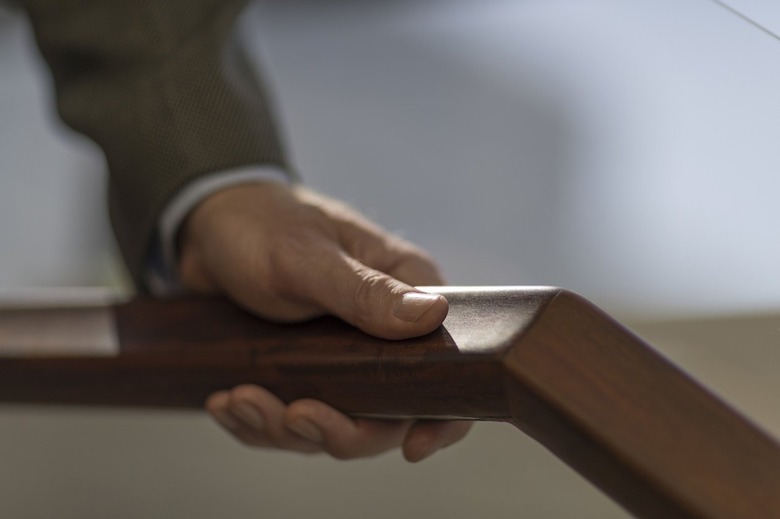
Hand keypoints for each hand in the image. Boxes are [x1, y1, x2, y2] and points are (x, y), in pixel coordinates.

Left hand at [178, 183, 471, 460]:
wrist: (207, 225)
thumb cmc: (264, 224)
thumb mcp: (308, 256)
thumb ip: (366, 290)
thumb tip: (434, 315)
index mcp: (405, 294)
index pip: (446, 367)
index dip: (440, 416)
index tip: (414, 449)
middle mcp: (382, 333)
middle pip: (389, 414)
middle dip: (340, 430)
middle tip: (293, 416)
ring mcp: (341, 358)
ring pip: (335, 423)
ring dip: (284, 427)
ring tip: (237, 400)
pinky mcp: (301, 372)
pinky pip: (289, 420)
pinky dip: (257, 422)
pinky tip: (224, 403)